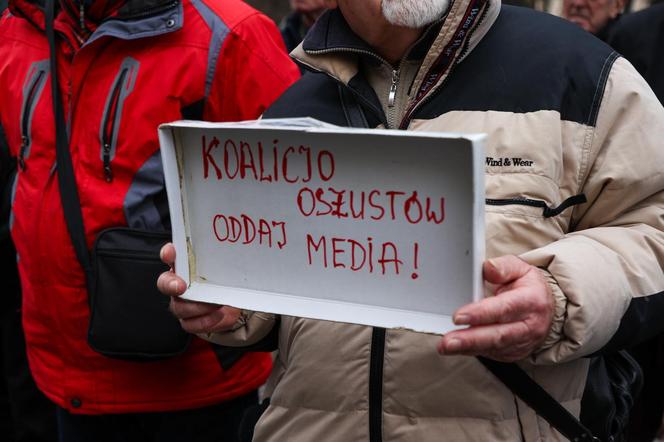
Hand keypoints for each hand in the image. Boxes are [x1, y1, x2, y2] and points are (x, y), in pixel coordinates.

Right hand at [157, 243, 240, 333]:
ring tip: (216, 303)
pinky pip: (190, 324)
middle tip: (181, 286)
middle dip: (171, 284)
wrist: (231, 304)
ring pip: (179, 307)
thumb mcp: (225, 268)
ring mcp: (181, 304)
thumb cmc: (223, 281)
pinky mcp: (189, 321)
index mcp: (184, 266)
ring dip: (197, 306)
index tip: (171, 253)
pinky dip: (206, 321)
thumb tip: (235, 244)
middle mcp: (178, 284)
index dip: (167, 253)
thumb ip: (222, 259)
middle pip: (165, 283)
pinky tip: (217, 315)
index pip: (169, 255)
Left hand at [437, 255, 553, 361]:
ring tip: (446, 346)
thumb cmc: (529, 288)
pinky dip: (472, 351)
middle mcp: (529, 325)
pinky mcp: (513, 353)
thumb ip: (504, 266)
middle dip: (470, 339)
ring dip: (468, 348)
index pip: (504, 308)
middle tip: (448, 341)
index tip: (458, 316)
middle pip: (498, 335)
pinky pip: (491, 354)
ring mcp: (522, 342)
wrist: (546, 309)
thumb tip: (488, 268)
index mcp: (531, 301)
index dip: (480, 313)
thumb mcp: (521, 269)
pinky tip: (457, 348)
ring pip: (493, 347)